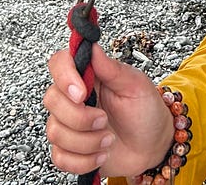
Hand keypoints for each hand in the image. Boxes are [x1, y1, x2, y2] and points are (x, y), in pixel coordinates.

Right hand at [44, 44, 176, 177]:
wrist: (153, 147)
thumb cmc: (146, 112)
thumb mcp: (136, 85)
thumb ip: (111, 68)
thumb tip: (92, 46)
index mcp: (88, 76)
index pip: (59, 64)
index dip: (64, 76)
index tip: (81, 92)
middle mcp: (73, 98)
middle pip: (52, 100)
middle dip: (80, 117)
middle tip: (104, 120)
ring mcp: (69, 125)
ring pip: (55, 132)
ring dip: (87, 141)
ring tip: (109, 139)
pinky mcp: (69, 150)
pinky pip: (60, 157)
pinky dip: (84, 160)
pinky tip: (102, 154)